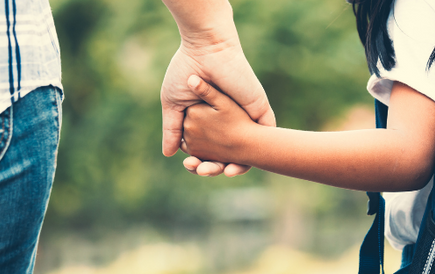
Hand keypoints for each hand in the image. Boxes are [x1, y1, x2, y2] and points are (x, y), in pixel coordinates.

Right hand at [161, 37, 274, 175]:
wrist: (207, 50)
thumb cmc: (186, 72)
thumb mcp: (174, 104)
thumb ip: (172, 129)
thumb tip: (168, 154)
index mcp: (209, 119)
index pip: (208, 148)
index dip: (200, 161)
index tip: (190, 166)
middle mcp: (229, 121)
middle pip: (227, 154)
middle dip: (215, 167)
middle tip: (202, 171)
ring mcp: (245, 117)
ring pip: (246, 151)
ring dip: (236, 166)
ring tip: (222, 172)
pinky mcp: (259, 111)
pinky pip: (265, 138)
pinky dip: (256, 155)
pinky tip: (242, 166)